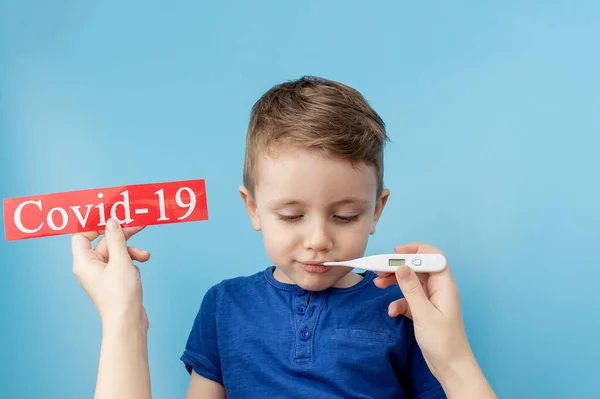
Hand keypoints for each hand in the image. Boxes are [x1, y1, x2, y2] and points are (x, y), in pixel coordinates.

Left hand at [71, 218, 149, 330]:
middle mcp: (90, 267)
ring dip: (132, 251)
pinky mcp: (115, 281)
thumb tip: (111, 221)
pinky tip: (141, 267)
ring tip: (145, 256)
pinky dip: (133, 261)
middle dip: (123, 236)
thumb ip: (116, 238)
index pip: (81, 236)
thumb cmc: (120, 295)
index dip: (94, 225)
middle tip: (139, 224)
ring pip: (117, 252)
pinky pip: (122, 263)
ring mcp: (103, 275)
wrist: (128, 322)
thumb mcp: (120, 260)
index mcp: (84, 262)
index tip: (111, 216)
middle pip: (104, 242)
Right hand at [373, 243, 471, 379]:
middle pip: (418, 268)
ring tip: (378, 284)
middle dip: (399, 266)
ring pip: (411, 282)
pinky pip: (409, 298)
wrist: (450, 366)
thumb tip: (401, 266)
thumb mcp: (424, 314)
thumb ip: (411, 289)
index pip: (432, 257)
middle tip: (379, 270)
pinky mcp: (424, 310)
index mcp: (444, 285)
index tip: (395, 253)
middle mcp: (439, 288)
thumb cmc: (443, 341)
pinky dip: (398, 302)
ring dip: (395, 282)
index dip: (415, 250)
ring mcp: (431, 299)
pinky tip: (392, 312)